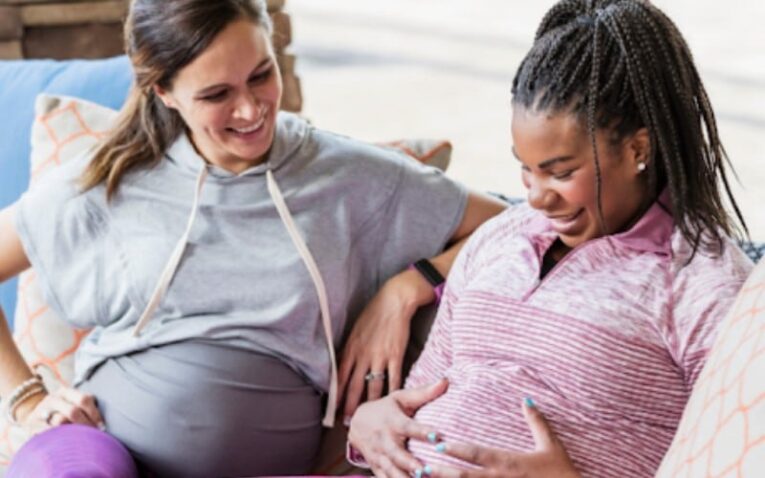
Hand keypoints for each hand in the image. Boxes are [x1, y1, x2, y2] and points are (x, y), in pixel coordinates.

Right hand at [18, 387, 104, 432]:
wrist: (32, 414)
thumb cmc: (60, 410)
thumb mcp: (70, 402)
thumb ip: (84, 406)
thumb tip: (103, 422)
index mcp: (65, 392)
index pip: (84, 399)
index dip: (95, 413)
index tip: (101, 426)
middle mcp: (52, 400)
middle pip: (73, 411)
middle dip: (86, 424)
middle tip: (93, 436)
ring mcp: (41, 412)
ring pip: (60, 422)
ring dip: (74, 432)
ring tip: (82, 439)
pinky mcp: (32, 426)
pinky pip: (49, 433)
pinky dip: (60, 438)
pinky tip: (67, 442)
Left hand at [338, 269, 432, 420]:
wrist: (394, 301)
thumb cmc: (374, 312)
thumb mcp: (356, 329)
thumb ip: (350, 347)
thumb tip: (343, 363)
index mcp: (351, 347)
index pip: (340, 376)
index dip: (336, 393)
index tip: (332, 407)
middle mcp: (363, 354)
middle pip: (354, 385)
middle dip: (349, 405)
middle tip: (347, 421)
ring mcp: (380, 356)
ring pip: (373, 385)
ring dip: (370, 403)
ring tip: (368, 416)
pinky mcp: (396, 355)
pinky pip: (393, 378)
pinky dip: (392, 392)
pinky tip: (391, 403)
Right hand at [348, 379, 447, 477]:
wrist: (356, 423)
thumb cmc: (385, 409)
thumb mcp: (401, 398)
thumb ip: (424, 392)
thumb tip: (445, 381)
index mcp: (392, 421)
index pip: (408, 426)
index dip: (421, 431)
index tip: (436, 436)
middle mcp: (384, 440)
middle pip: (396, 453)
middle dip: (409, 463)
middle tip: (425, 471)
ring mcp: (378, 456)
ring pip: (390, 470)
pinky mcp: (376, 467)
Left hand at [429, 399, 579, 477]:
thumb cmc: (562, 472)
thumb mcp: (551, 445)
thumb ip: (537, 422)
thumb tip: (527, 399)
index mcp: (509, 462)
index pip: (478, 454)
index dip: (457, 449)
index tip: (439, 443)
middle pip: (465, 476)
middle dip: (442, 472)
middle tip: (420, 467)